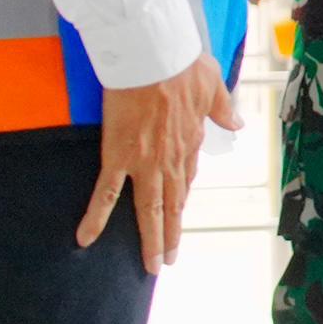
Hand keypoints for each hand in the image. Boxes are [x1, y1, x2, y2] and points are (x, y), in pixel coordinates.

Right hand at [82, 50, 240, 274]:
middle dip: (171, 235)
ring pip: (148, 210)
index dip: (182, 198)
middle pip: (172, 206)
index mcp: (189, 142)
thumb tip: (237, 123)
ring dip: (150, 239)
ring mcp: (145, 163)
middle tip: (168, 259)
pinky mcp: (118, 157)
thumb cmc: (182, 65)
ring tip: (150, 265)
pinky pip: (105, 194)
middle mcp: (170, 160)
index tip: (178, 212)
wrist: (155, 58)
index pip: (186, 178)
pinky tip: (85, 238)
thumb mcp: (213, 85)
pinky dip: (95, 218)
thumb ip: (223, 109)